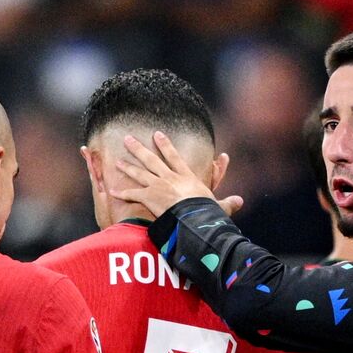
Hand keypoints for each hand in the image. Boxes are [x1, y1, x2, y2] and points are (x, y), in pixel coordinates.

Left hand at [114, 131, 243, 216]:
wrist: (194, 218)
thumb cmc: (207, 213)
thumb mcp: (219, 207)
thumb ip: (227, 203)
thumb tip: (240, 201)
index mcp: (186, 177)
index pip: (174, 157)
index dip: (165, 145)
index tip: (157, 135)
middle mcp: (170, 178)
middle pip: (152, 160)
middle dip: (139, 149)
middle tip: (128, 139)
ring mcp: (158, 186)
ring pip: (140, 173)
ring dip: (128, 167)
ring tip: (118, 161)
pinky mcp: (149, 197)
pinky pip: (133, 194)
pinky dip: (122, 193)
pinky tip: (112, 190)